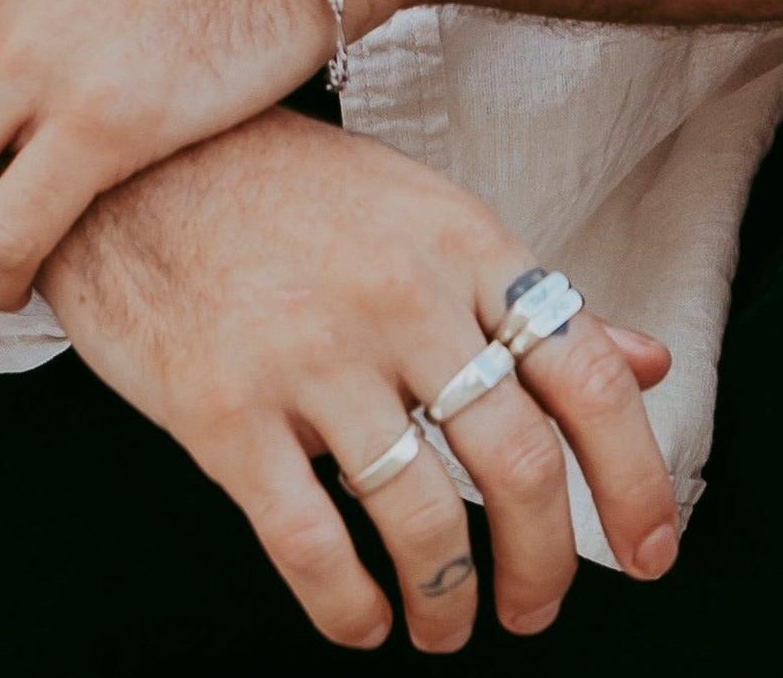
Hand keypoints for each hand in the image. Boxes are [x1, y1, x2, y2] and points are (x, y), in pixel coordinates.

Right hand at [44, 109, 680, 651]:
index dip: (636, 478)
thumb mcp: (421, 214)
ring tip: (445, 622)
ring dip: (450, 602)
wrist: (130, 160)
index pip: (588, 373)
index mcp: (459, 242)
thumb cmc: (285, 190)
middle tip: (536, 606)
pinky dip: (351, 609)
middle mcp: (397, 294)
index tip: (651, 550)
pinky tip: (361, 619)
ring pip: (421, 518)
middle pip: (519, 464)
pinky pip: (310, 544)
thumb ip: (527, 297)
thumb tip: (650, 358)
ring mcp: (308, 353)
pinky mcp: (222, 407)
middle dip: (545, 566)